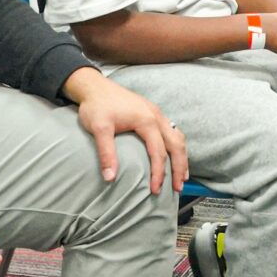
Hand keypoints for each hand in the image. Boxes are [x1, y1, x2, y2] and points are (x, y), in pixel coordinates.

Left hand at [63, 68, 186, 193]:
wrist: (94, 86)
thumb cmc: (96, 105)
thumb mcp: (98, 128)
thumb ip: (106, 153)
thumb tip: (110, 178)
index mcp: (147, 120)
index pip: (159, 152)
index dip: (159, 173)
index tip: (155, 190)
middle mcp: (156, 116)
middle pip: (176, 145)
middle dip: (180, 168)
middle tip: (178, 188)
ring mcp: (156, 113)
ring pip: (178, 137)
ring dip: (182, 157)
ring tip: (183, 175)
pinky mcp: (152, 112)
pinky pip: (172, 131)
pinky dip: (176, 146)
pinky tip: (173, 155)